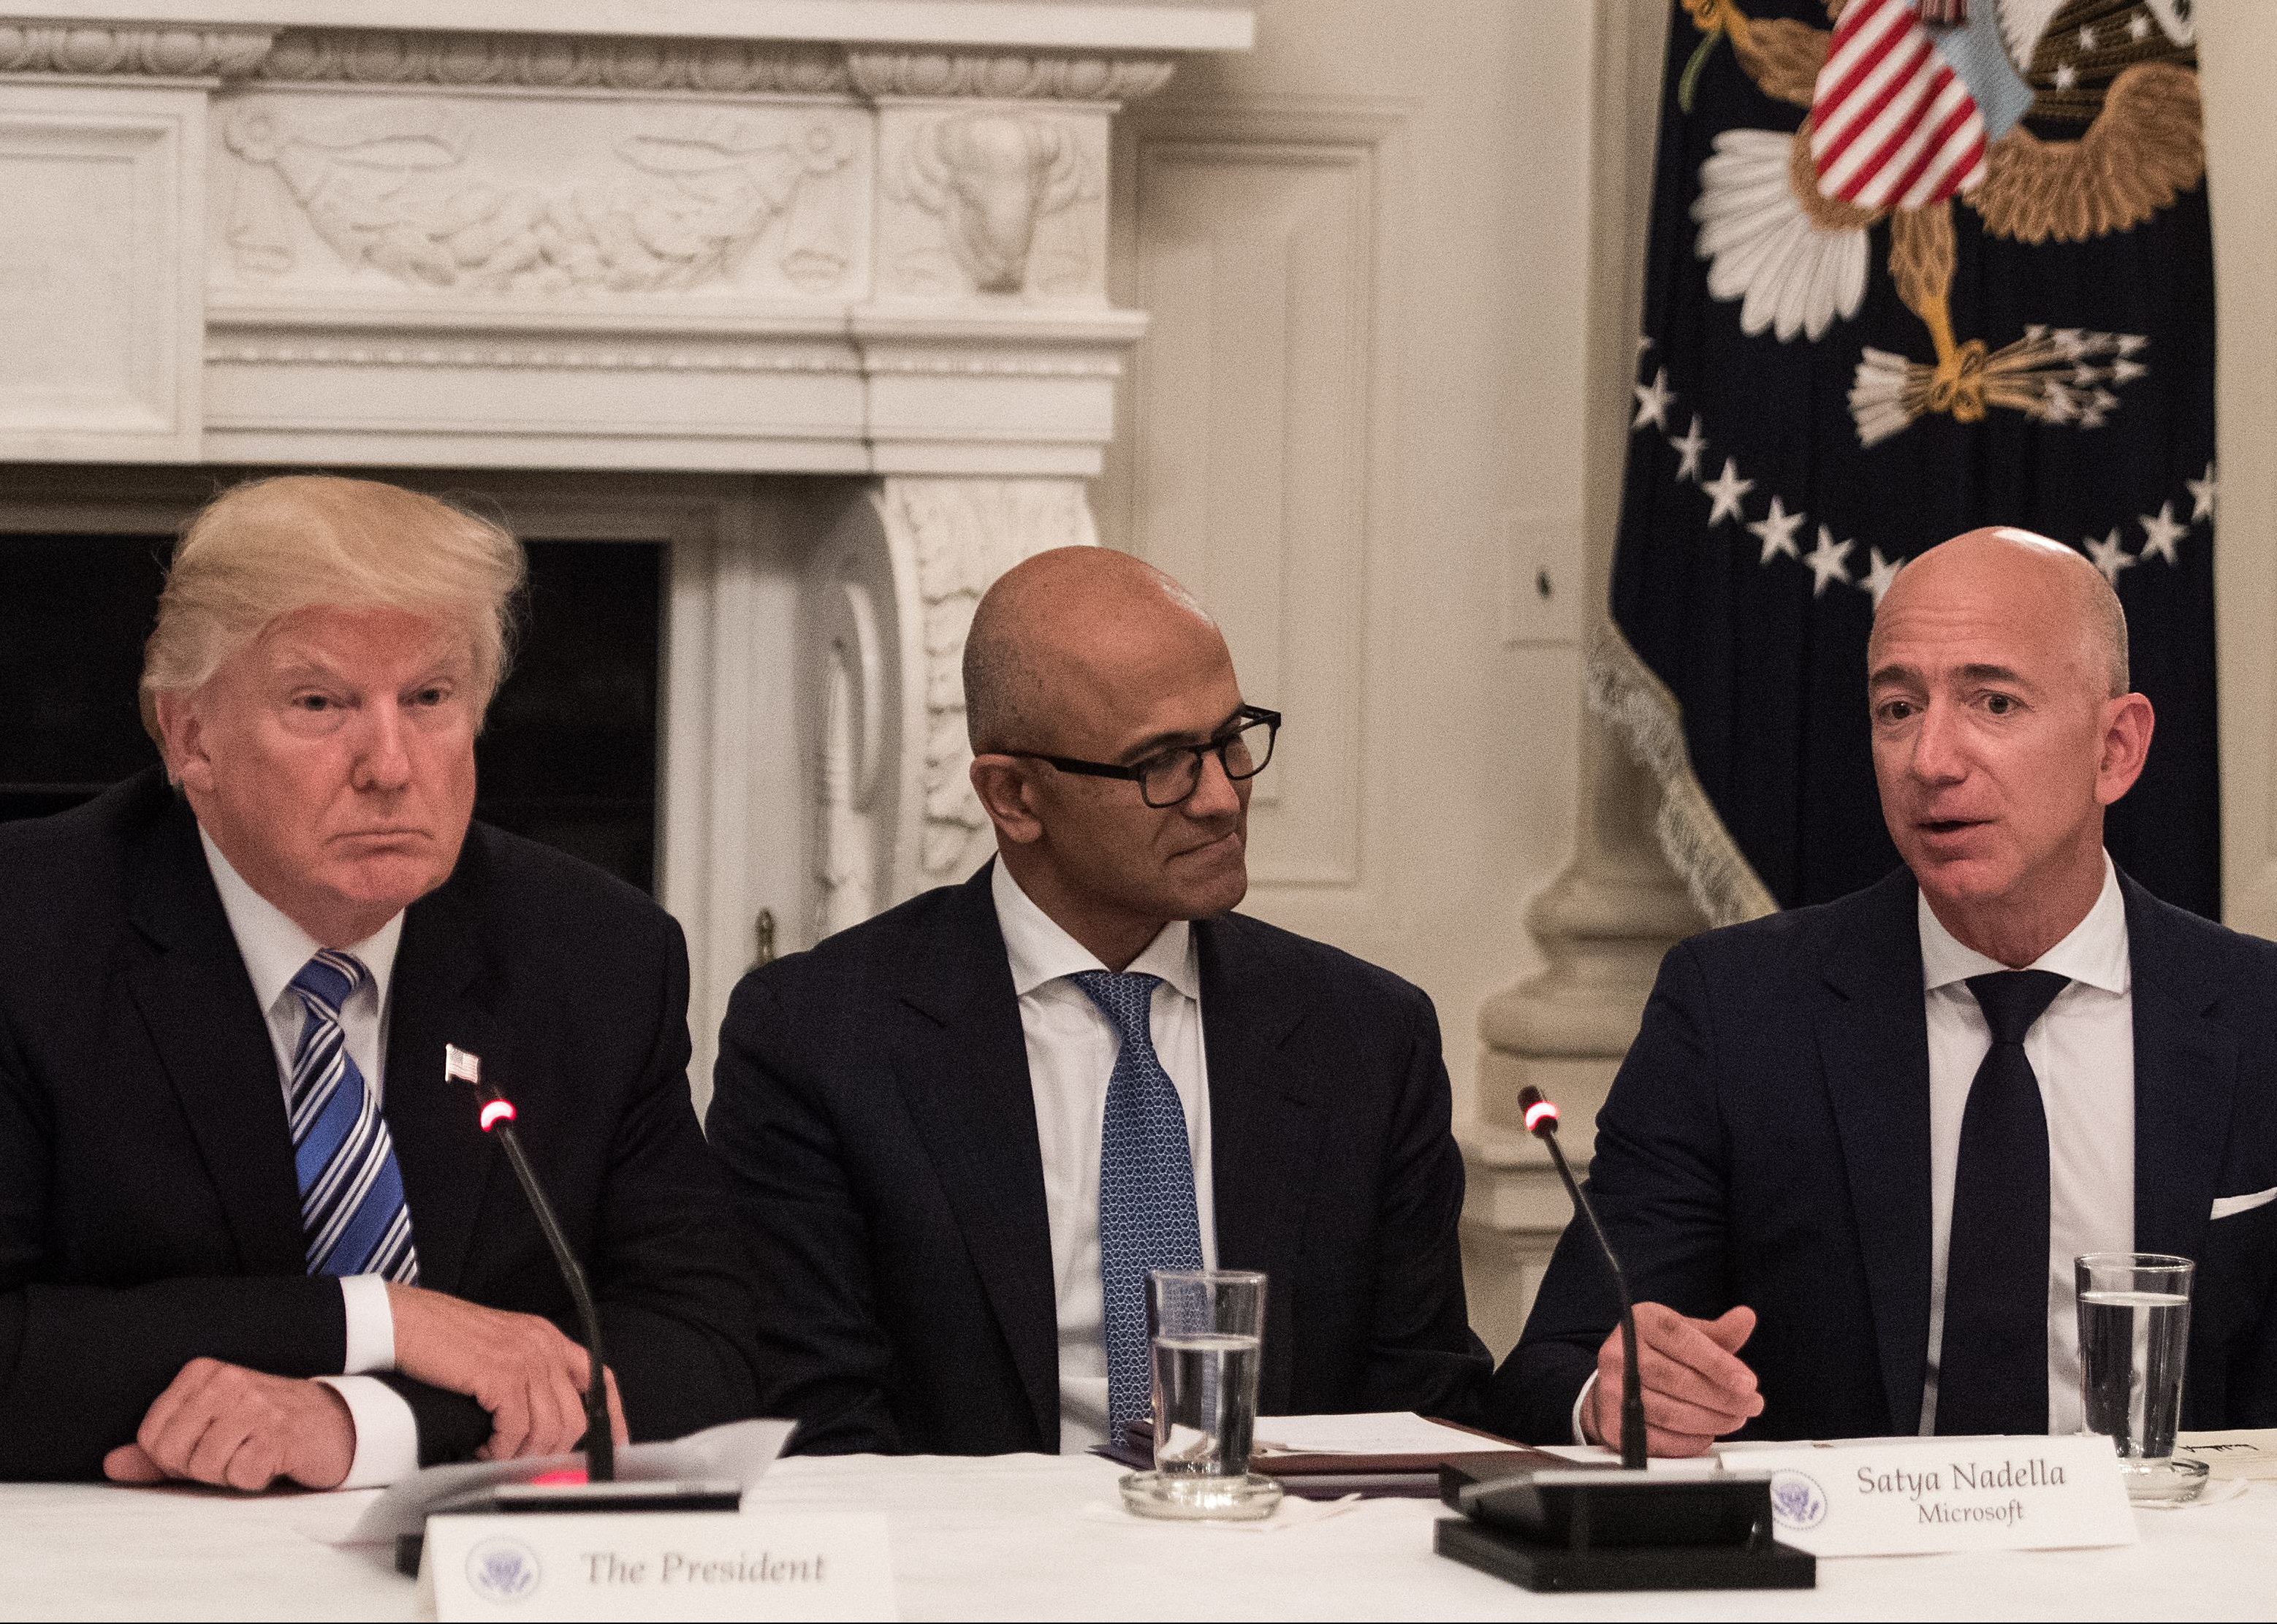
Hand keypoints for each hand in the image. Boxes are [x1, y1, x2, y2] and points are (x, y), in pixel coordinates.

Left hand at [102, 1360, 353, 1490]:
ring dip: (228, 1474)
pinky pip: (241, 1476)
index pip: (151, 1435)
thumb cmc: (261, 1427)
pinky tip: (271, 1461)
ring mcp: (256, 1404)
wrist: (332, 1422)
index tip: (206, 1444)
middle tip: (230, 1452)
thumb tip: (110, 1465)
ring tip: (252, 1454)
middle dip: (197, 1467)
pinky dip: (254, 1479)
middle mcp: (227, 1381)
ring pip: (205, 1466)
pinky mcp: (280, 1432)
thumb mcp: (206, 1429)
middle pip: (172, 1452)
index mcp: (202, 1373)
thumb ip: (156, 1449)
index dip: (172, 1456)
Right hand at [386, 1283, 628, 1460]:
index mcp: (547, 1338)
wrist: (406, 1322)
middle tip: (527, 1463)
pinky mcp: (501, 1376)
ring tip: (497, 1456)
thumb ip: (525, 1373)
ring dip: (523, 1454)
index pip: (598, 1377)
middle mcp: (543, 1347)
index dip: (612, 1415)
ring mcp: (524, 1360)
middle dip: (554, 1450)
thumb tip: (536, 1419)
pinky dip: (501, 1449)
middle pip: (575, 1416)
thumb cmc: (443, 1337)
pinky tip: (484, 1449)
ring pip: (548, 1428)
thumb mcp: (500, 1347)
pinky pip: (516, 1429)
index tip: (614, 1443)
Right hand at [1584, 1303, 1762, 1457]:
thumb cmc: (1657, 1355)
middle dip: (1723, 1397)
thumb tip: (1746, 1318)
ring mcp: (1612, 1388)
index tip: (1748, 1383)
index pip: (1682, 1340)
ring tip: (1736, 1419)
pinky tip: (1708, 1434)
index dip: (1718, 1363)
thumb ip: (1717, 1333)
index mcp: (1642, 1322)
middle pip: (1678, 1379)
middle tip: (1752, 1405)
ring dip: (1711, 1420)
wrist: (1616, 1382)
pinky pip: (1659, 1440)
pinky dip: (1690, 1441)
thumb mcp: (1686, 1336)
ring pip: (1671, 1412)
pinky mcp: (1612, 1423)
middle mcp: (1619, 1352)